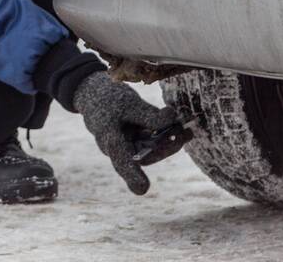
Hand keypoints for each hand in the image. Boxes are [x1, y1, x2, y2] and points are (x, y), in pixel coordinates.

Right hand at [72, 71, 188, 194]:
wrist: (95, 94)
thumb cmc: (108, 99)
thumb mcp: (129, 102)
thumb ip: (149, 114)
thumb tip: (173, 118)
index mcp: (110, 139)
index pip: (121, 160)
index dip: (132, 175)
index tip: (143, 189)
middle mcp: (119, 149)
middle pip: (144, 156)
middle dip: (167, 147)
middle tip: (185, 134)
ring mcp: (127, 147)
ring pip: (151, 150)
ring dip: (169, 142)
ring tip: (187, 132)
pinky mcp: (135, 141)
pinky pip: (152, 143)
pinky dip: (165, 135)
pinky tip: (179, 128)